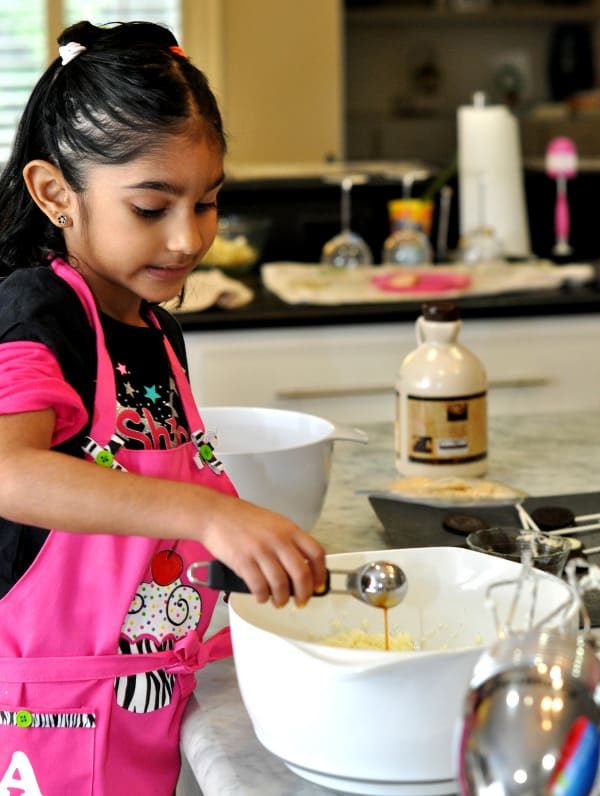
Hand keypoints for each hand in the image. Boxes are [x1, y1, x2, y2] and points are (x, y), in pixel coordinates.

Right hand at [200, 494, 326, 607]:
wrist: (214, 514)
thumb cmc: (242, 519)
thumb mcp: (273, 523)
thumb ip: (288, 541)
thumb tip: (302, 568)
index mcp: (289, 529)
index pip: (316, 553)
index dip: (321, 574)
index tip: (319, 585)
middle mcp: (278, 539)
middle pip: (301, 574)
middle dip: (304, 594)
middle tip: (301, 601)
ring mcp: (260, 550)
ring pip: (281, 585)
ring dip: (282, 599)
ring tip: (279, 601)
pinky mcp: (243, 561)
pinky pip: (259, 587)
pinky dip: (262, 597)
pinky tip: (261, 596)